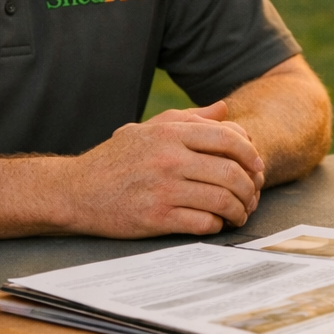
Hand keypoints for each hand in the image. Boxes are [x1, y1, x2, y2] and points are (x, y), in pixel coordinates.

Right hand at [65, 100, 264, 237]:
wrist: (76, 191)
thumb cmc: (116, 158)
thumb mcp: (149, 128)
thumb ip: (189, 118)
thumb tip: (224, 109)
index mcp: (170, 133)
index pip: (228, 138)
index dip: (251, 154)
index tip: (257, 167)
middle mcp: (169, 158)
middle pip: (231, 172)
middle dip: (250, 187)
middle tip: (253, 195)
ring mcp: (163, 189)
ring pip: (222, 199)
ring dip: (239, 210)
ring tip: (240, 213)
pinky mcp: (156, 218)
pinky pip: (203, 222)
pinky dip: (217, 225)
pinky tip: (216, 223)